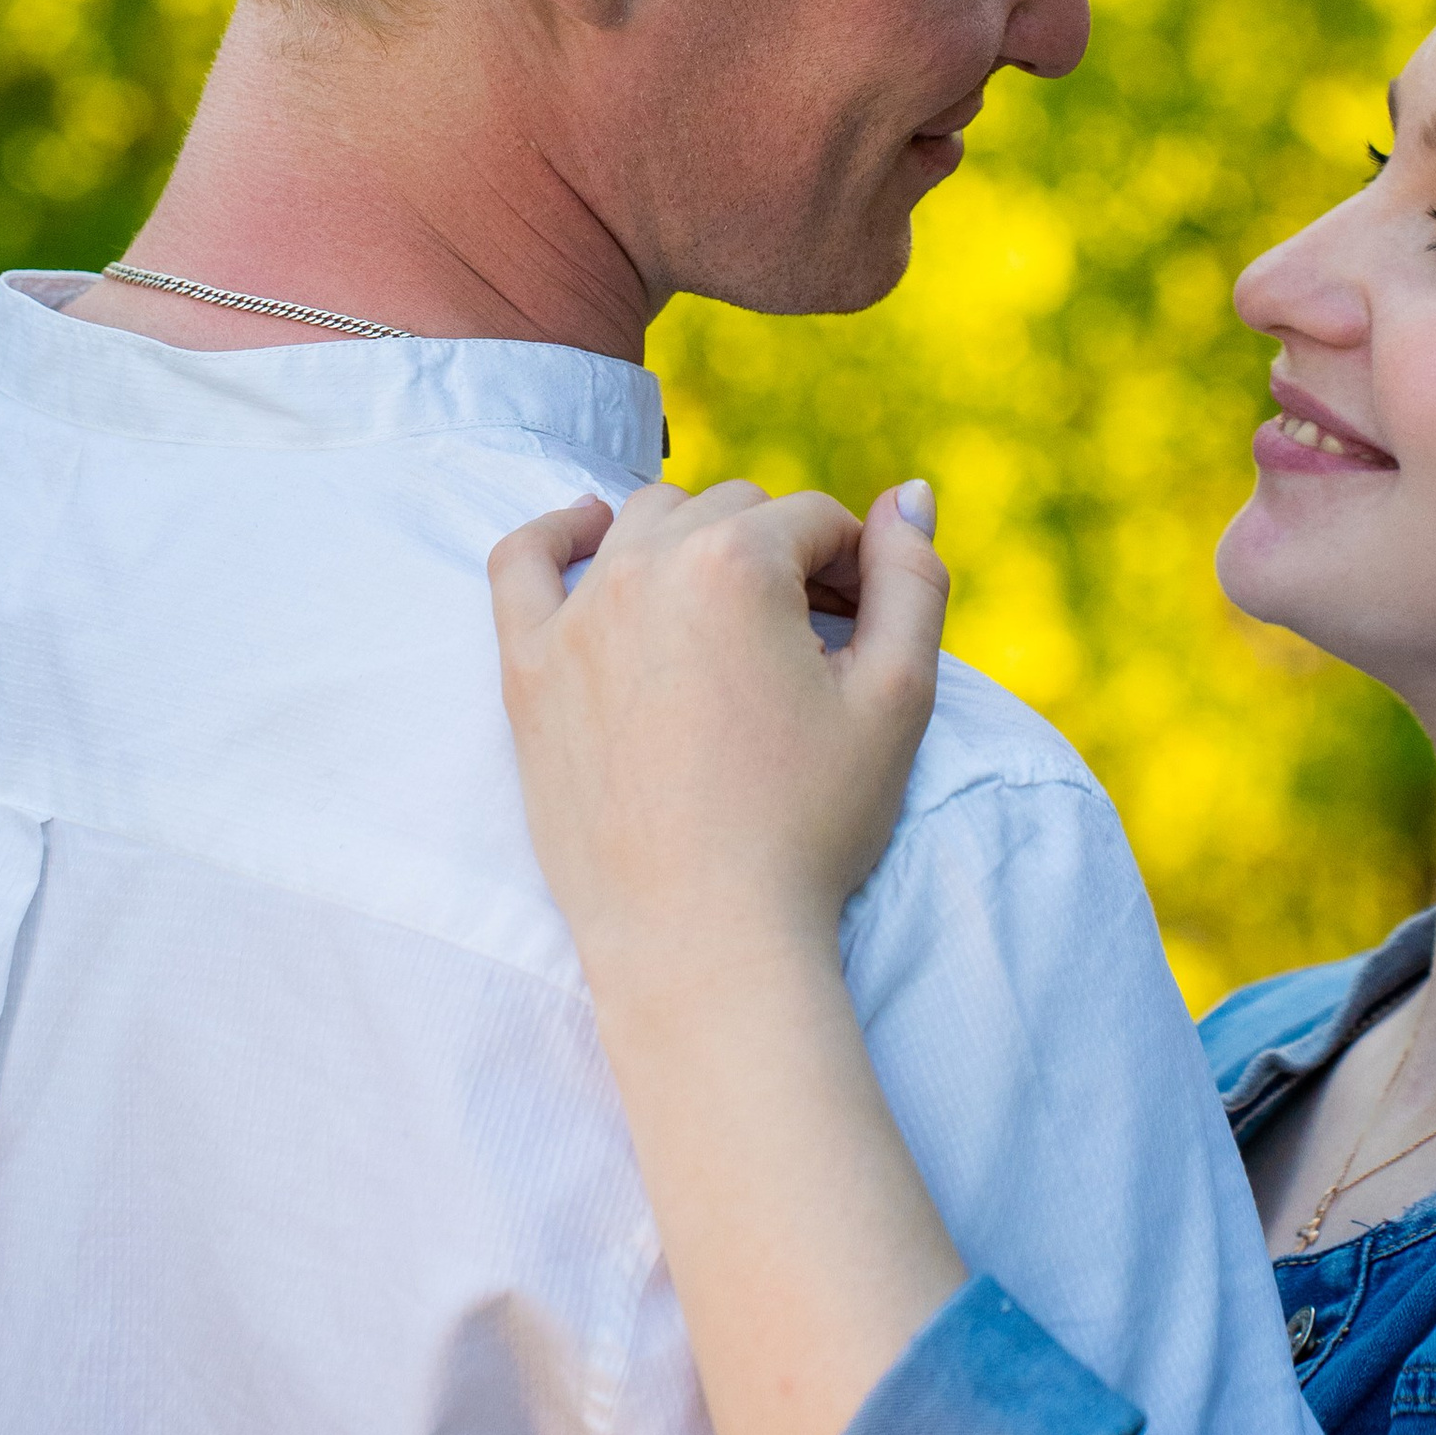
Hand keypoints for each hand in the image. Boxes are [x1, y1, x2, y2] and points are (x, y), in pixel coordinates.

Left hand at [490, 477, 949, 986]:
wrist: (703, 942)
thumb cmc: (807, 825)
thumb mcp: (898, 698)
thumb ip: (914, 580)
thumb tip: (911, 493)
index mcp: (737, 563)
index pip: (817, 519)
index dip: (857, 566)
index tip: (865, 634)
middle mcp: (645, 567)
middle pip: (733, 509)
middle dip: (782, 555)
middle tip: (810, 644)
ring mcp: (575, 615)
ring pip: (643, 522)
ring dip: (695, 544)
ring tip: (731, 613)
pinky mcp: (527, 669)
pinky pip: (521, 561)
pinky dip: (556, 531)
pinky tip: (589, 529)